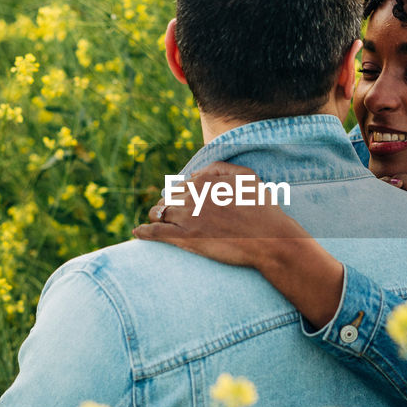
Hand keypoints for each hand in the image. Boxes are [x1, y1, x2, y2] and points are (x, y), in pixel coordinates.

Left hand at [132, 162, 311, 268]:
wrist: (270, 239)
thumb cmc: (262, 210)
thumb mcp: (247, 177)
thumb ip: (219, 168)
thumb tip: (194, 173)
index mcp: (205, 181)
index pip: (182, 185)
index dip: (180, 194)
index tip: (182, 201)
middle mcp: (193, 196)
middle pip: (167, 198)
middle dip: (166, 204)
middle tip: (167, 213)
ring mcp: (187, 218)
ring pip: (158, 213)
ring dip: (154, 216)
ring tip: (153, 221)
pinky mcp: (185, 238)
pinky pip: (155, 232)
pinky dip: (143, 231)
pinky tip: (137, 233)